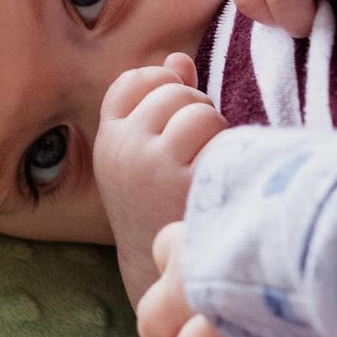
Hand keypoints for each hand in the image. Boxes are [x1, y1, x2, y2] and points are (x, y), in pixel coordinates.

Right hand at [92, 56, 225, 306]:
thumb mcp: (142, 155)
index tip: (175, 116)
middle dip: (195, 109)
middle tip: (198, 147)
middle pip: (174, 91)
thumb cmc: (158, 206)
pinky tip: (220, 177)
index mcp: (109, 140)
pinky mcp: (187, 183)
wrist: (161, 276)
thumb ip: (159, 104)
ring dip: (215, 129)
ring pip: (198, 110)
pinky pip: (219, 136)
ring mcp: (154, 166)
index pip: (135, 81)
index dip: (164, 85)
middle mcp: (124, 149)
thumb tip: (179, 60)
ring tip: (210, 160)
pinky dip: (227, 151)